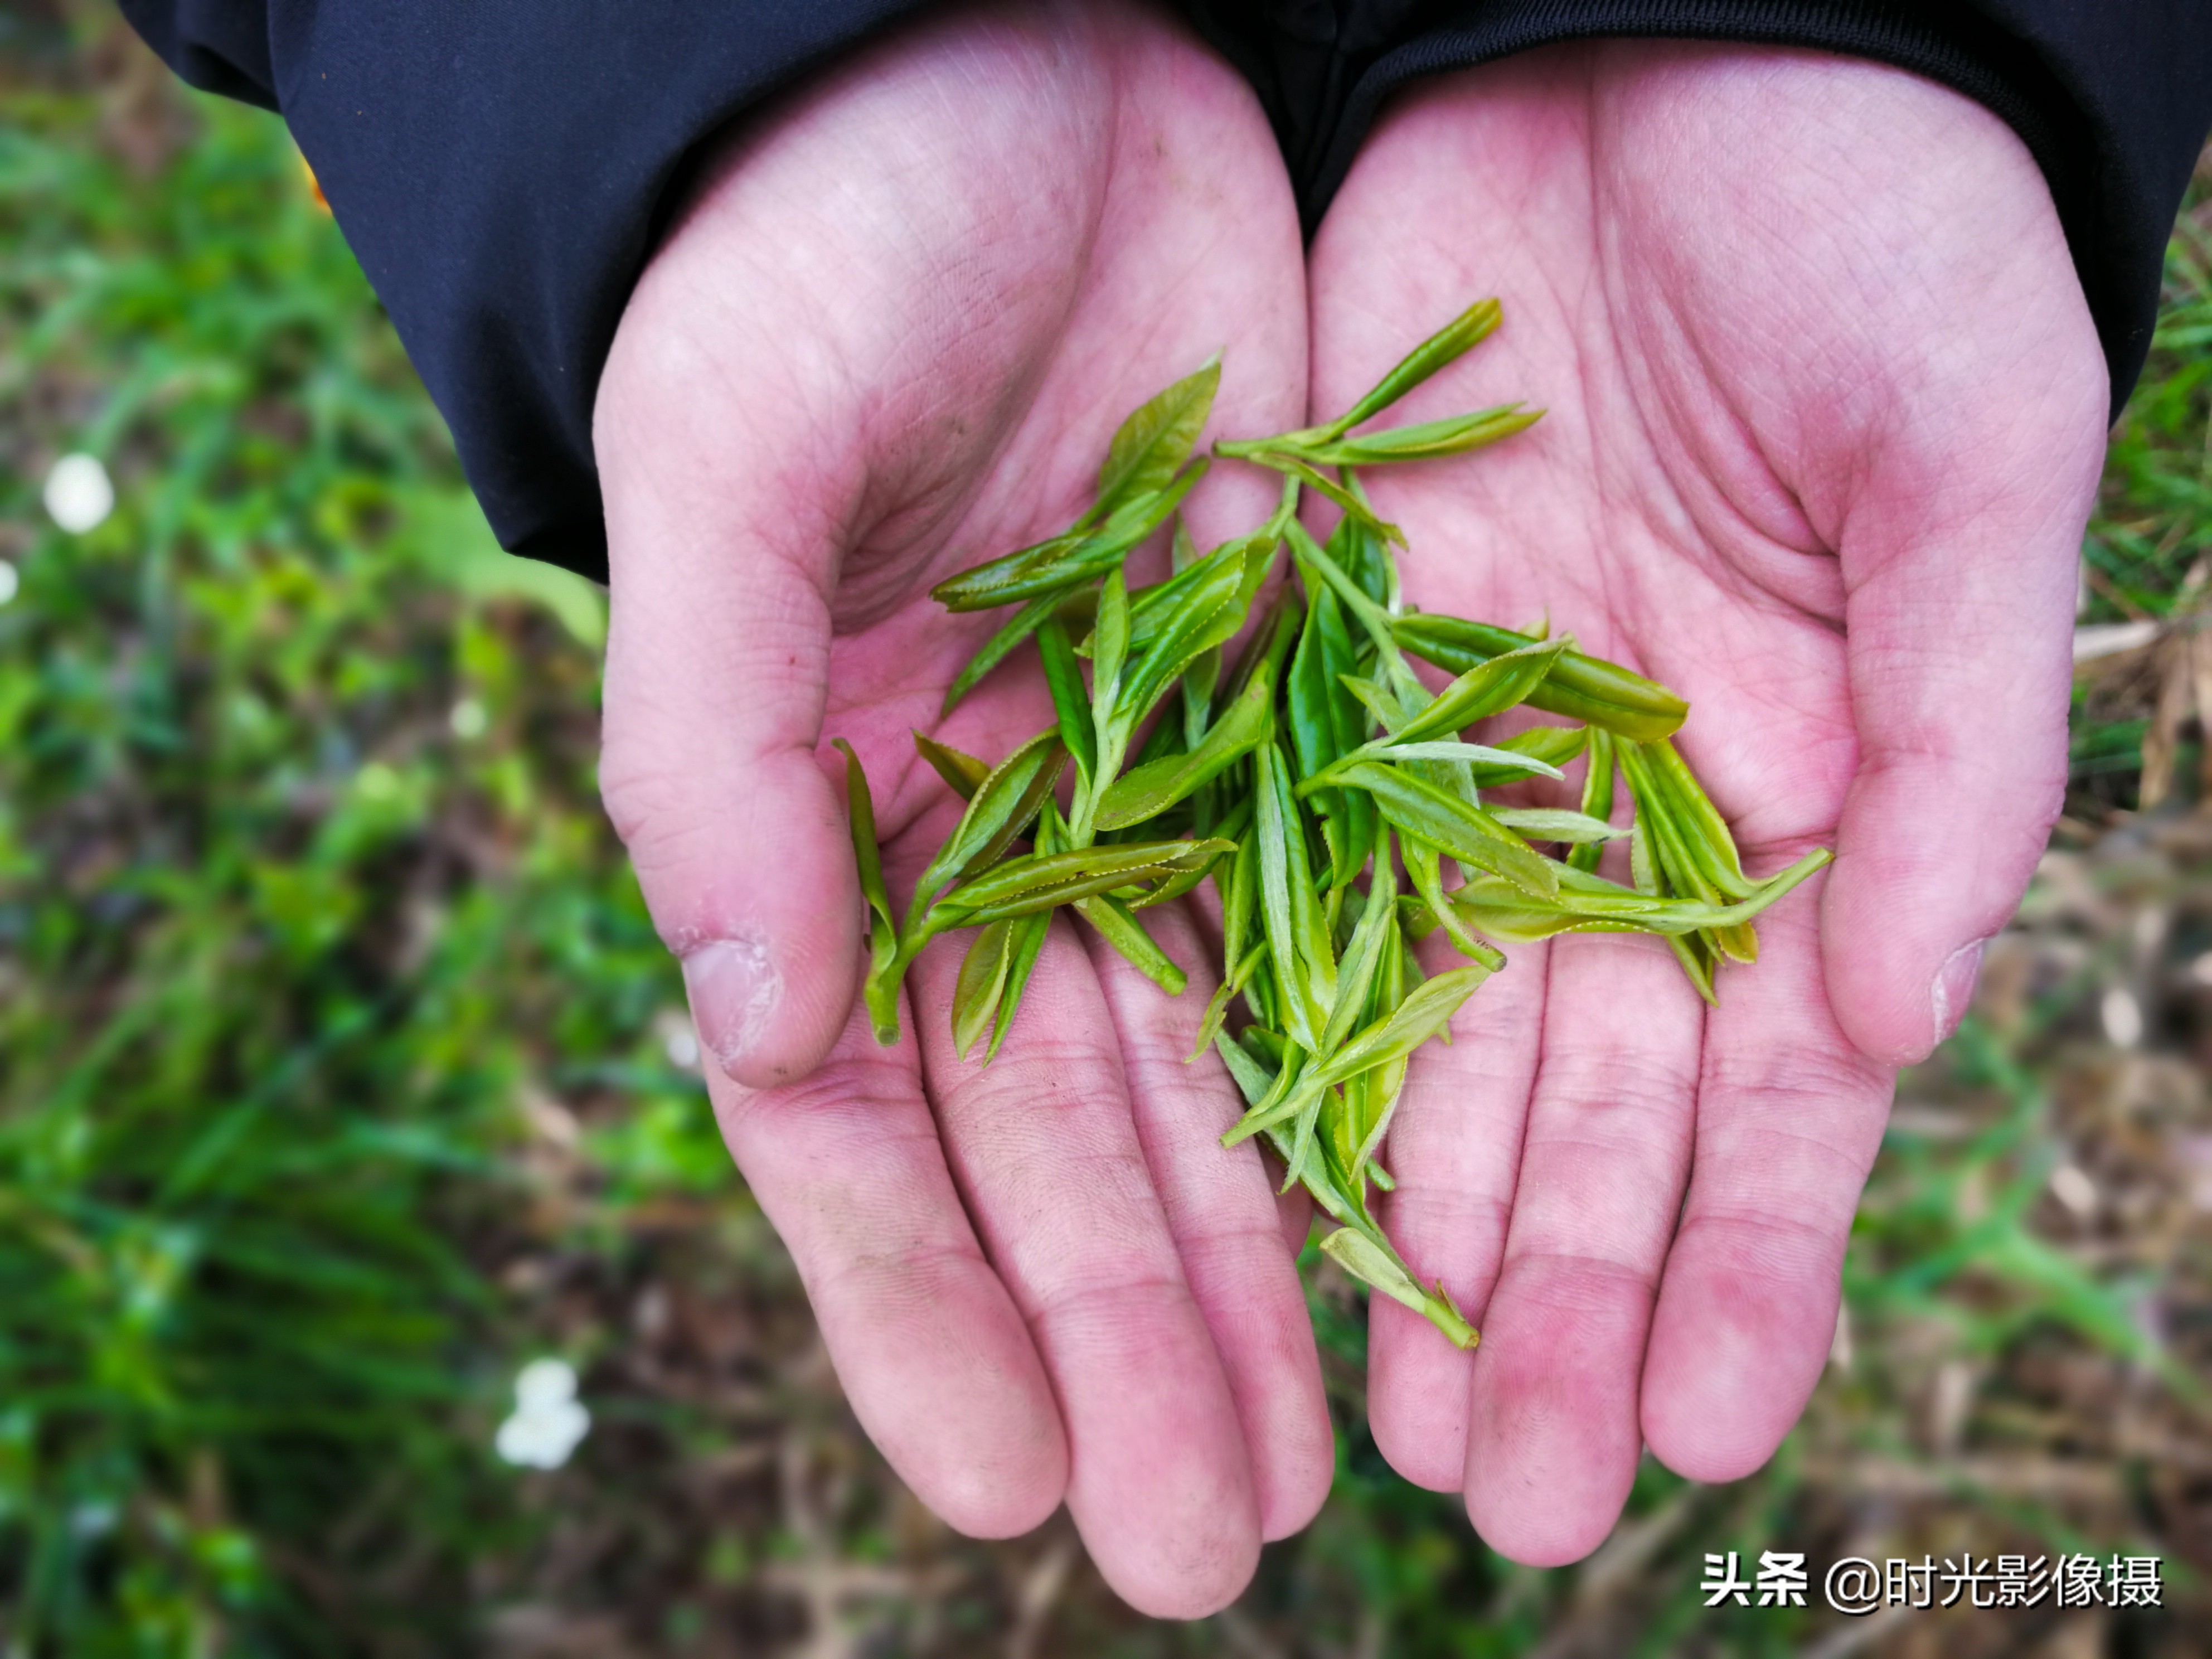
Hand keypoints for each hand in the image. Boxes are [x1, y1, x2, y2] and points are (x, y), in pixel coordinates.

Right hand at [592, 0, 1330, 1613]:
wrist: (1004, 53)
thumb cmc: (822, 236)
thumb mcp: (728, 455)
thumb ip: (708, 731)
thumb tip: (737, 1008)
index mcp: (822, 805)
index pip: (859, 1113)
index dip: (924, 1308)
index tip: (1005, 1490)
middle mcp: (984, 830)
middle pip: (1057, 1135)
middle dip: (1123, 1336)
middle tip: (1201, 1540)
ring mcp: (1147, 777)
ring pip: (1208, 1071)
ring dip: (1255, 1269)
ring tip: (1325, 1469)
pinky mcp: (1292, 699)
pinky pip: (1340, 922)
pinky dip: (1370, 1080)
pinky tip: (1419, 1230)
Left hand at [1306, 42, 2106, 1560]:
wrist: (1661, 44)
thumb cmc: (1873, 231)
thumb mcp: (1972, 461)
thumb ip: (1961, 737)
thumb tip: (1903, 1015)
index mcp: (1797, 792)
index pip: (1771, 1081)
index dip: (1745, 1260)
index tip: (1704, 1430)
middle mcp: (1617, 810)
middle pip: (1582, 1100)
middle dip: (1553, 1296)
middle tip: (1500, 1494)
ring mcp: (1458, 754)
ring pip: (1422, 1035)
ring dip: (1402, 1230)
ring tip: (1364, 1421)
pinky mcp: (1316, 671)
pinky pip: (1279, 875)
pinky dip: (1270, 1031)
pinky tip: (1245, 1192)